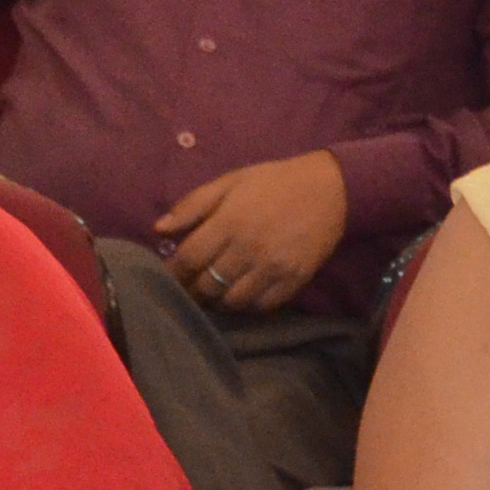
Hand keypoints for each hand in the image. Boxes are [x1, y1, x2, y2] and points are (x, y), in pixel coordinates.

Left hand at [152, 151, 351, 315]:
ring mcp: (273, 268)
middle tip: (190, 286)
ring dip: (219, 300)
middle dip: (193, 288)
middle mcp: (249, 249)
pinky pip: (262, 306)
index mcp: (229, 222)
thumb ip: (192, 205)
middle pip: (207, 285)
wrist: (330, 189)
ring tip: (216, 291)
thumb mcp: (230, 182)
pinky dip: (248, 304)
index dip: (173, 272)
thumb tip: (159, 230)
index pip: (189, 259)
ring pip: (233, 301)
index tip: (169, 275)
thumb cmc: (274, 182)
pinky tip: (243, 292)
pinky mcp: (294, 281)